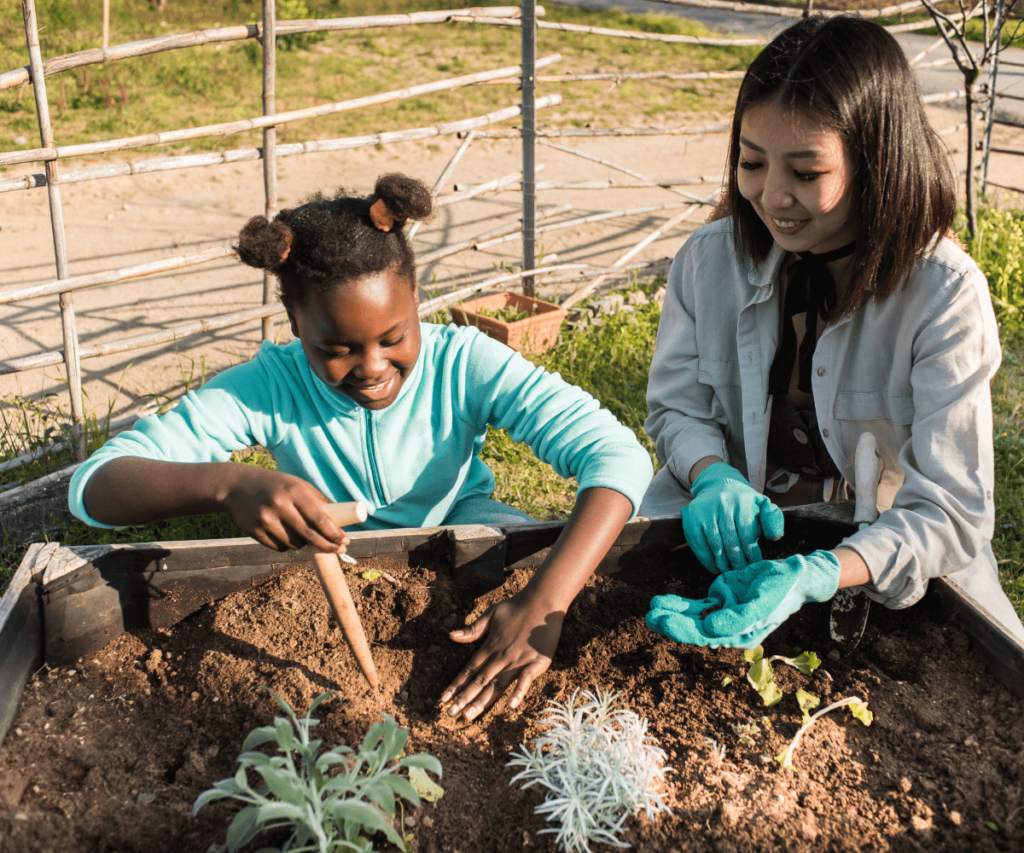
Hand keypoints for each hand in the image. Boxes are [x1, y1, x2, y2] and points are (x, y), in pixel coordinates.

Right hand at [222, 466, 348, 553]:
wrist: (238, 486)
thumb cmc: (276, 485)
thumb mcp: (298, 484)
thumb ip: (318, 500)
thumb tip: (341, 520)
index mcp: (294, 491)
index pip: (319, 518)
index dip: (334, 533)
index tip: (345, 540)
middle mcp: (279, 505)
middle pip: (309, 535)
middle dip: (327, 546)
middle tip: (339, 550)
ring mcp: (265, 520)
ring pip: (294, 544)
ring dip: (305, 544)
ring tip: (306, 536)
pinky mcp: (254, 531)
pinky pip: (279, 547)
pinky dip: (288, 545)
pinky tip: (287, 535)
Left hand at [440, 590, 563, 721]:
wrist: (543, 601)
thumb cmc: (516, 607)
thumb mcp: (491, 614)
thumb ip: (473, 629)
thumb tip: (450, 636)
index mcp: (490, 646)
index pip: (469, 670)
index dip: (456, 685)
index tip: (443, 699)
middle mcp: (501, 657)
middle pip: (479, 682)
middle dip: (463, 699)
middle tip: (449, 714)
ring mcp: (518, 661)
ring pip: (497, 685)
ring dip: (482, 701)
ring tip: (468, 716)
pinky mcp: (536, 662)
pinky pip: (525, 680)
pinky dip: (518, 692)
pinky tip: (510, 705)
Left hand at [646, 550, 840, 647]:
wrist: (794, 575)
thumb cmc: (782, 591)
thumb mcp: (763, 603)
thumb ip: (737, 618)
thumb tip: (708, 628)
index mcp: (741, 636)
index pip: (707, 637)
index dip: (684, 630)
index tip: (664, 622)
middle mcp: (729, 629)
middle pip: (694, 629)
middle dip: (672, 623)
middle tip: (650, 618)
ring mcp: (723, 614)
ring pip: (692, 617)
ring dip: (672, 613)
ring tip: (651, 610)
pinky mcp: (720, 599)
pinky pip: (696, 605)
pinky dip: (679, 604)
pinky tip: (662, 602)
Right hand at [682, 462, 784, 573]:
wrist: (718, 485)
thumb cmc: (743, 502)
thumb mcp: (762, 505)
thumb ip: (773, 519)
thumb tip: (774, 538)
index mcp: (742, 501)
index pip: (746, 534)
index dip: (751, 553)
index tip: (754, 565)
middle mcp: (722, 504)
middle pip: (730, 541)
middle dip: (737, 561)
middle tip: (741, 572)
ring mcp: (705, 510)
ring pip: (714, 544)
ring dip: (722, 563)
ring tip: (729, 571)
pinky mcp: (691, 517)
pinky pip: (698, 543)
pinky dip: (706, 559)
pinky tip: (714, 567)